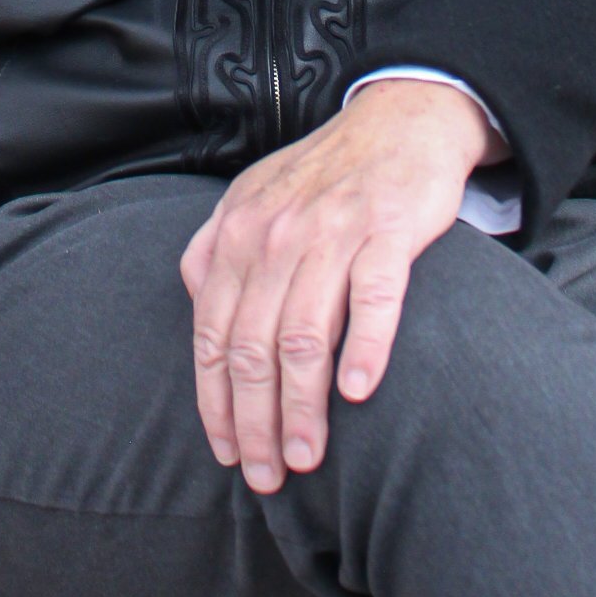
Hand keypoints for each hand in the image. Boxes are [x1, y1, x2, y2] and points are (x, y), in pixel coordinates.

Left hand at [179, 78, 500, 495]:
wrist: (399, 120)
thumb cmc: (324, 174)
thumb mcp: (253, 198)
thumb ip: (215, 250)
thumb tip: (195, 309)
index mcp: (237, 233)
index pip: (213, 336)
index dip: (216, 404)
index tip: (229, 456)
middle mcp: (275, 233)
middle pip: (252, 347)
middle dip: (256, 423)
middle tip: (269, 476)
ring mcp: (332, 231)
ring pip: (304, 335)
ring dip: (303, 407)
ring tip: (309, 457)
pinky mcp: (388, 229)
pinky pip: (373, 296)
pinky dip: (363, 347)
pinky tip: (359, 392)